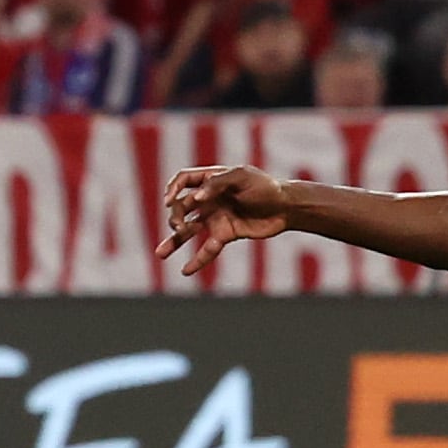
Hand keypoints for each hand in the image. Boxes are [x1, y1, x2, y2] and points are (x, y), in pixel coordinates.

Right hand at [156, 165, 293, 276]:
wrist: (287, 207)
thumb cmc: (266, 187)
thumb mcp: (242, 176)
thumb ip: (218, 183)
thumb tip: (196, 198)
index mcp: (211, 180)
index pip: (183, 180)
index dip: (173, 188)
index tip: (170, 200)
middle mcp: (209, 199)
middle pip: (181, 207)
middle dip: (175, 217)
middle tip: (179, 228)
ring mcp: (216, 217)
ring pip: (188, 231)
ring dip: (173, 241)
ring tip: (160, 254)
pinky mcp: (226, 234)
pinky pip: (208, 249)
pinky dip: (197, 260)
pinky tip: (185, 271)